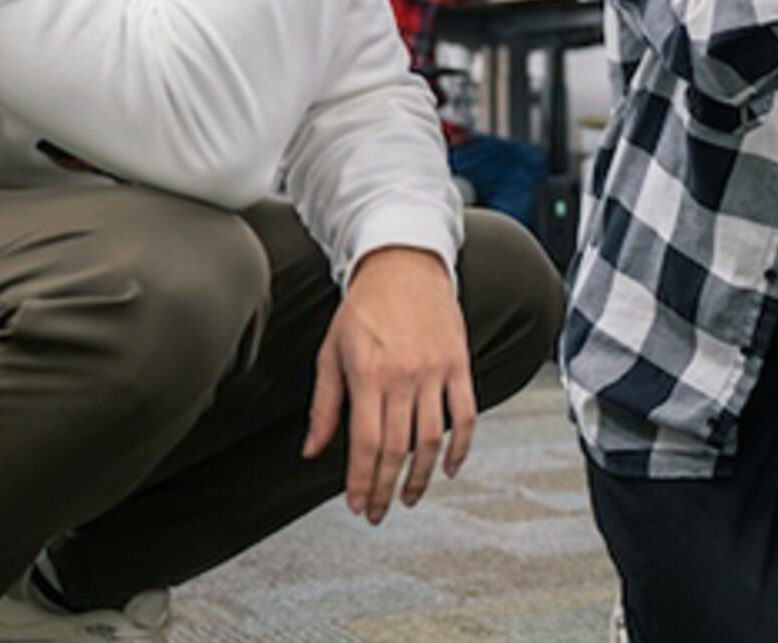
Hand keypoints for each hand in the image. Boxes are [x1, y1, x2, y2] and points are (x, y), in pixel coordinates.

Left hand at [304, 246, 474, 523]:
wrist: (404, 265)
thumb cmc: (364, 307)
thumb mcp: (331, 353)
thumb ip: (325, 405)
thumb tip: (312, 450)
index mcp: (368, 375)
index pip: (365, 444)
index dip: (361, 481)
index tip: (357, 505)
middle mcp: (404, 376)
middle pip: (397, 449)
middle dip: (386, 488)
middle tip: (378, 511)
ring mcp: (435, 371)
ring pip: (432, 439)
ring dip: (421, 477)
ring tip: (411, 497)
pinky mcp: (459, 364)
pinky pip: (466, 415)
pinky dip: (460, 447)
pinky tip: (449, 467)